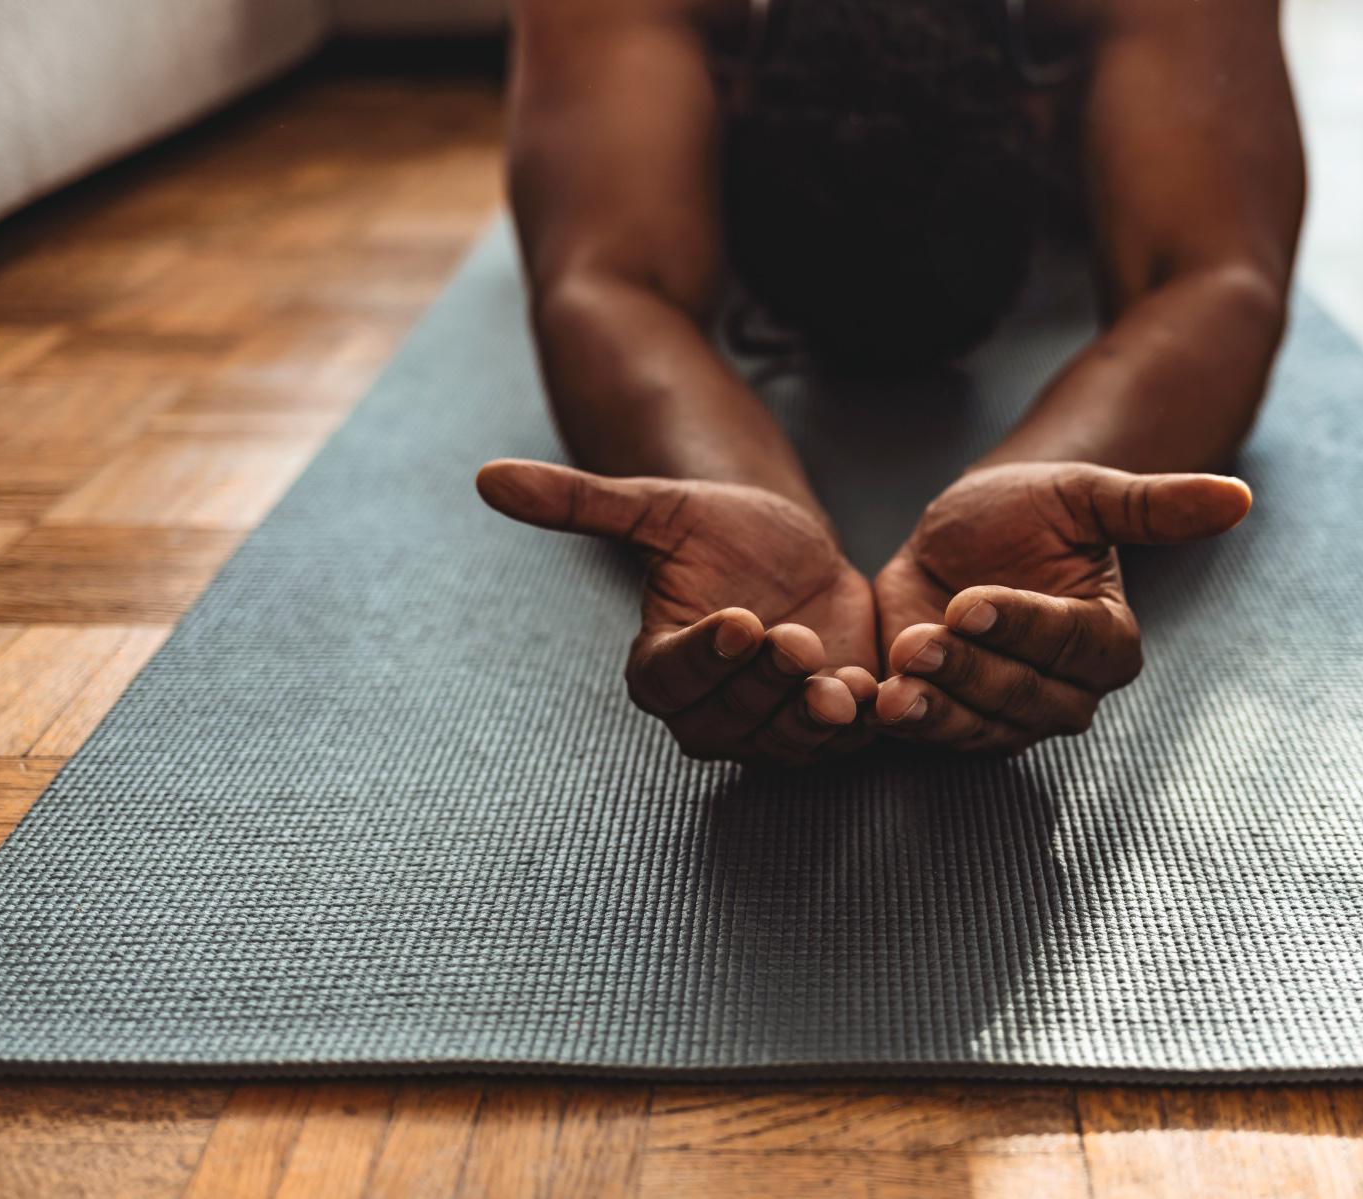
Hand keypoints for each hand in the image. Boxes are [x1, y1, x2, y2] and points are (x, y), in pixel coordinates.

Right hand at [478, 460, 878, 764]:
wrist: (792, 552)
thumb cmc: (720, 532)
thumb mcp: (658, 509)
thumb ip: (580, 503)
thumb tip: (487, 476)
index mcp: (662, 668)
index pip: (673, 680)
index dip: (707, 657)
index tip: (740, 619)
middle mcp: (709, 714)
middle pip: (730, 719)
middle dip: (764, 682)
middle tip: (794, 638)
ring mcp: (768, 730)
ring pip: (784, 740)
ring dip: (810, 716)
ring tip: (839, 678)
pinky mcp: (825, 729)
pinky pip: (839, 743)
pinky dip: (859, 725)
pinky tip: (875, 690)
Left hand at [872, 462, 1251, 752]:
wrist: (962, 531)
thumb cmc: (1030, 511)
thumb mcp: (1085, 495)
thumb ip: (1154, 505)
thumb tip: (1236, 497)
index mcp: (1107, 640)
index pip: (1071, 645)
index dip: (1022, 627)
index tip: (970, 603)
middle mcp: (1067, 691)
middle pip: (1026, 698)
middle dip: (972, 671)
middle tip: (923, 642)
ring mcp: (1010, 715)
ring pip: (981, 727)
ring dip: (936, 710)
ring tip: (894, 683)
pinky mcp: (956, 722)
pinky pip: (937, 737)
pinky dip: (905, 725)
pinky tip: (872, 701)